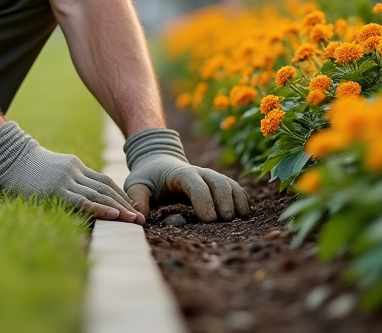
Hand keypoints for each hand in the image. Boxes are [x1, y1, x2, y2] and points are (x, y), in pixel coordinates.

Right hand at [0, 122, 144, 224]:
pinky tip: (114, 215)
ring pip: (99, 195)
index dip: (120, 195)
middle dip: (125, 204)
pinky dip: (101, 208)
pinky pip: (84, 201)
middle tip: (141, 218)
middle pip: (107, 188)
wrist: (8, 155)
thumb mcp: (51, 168)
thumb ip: (64, 178)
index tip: (132, 208)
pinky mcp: (57, 189)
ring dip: (119, 209)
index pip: (104, 182)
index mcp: (75, 166)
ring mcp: (66, 180)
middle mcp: (75, 171)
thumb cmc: (25, 166)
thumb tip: (74, 194)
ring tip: (134, 220)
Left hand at [123, 128, 249, 221]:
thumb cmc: (148, 177)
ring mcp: (212, 177)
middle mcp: (200, 173)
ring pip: (230, 184)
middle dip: (224, 200)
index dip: (203, 200)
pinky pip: (236, 188)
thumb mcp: (136, 186)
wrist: (159, 161)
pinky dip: (242, 199)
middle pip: (218, 181)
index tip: (209, 219)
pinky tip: (245, 214)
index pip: (195, 184)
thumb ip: (137, 200)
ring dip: (237, 200)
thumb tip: (140, 220)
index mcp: (180, 173)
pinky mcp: (219, 184)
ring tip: (240, 219)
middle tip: (226, 220)